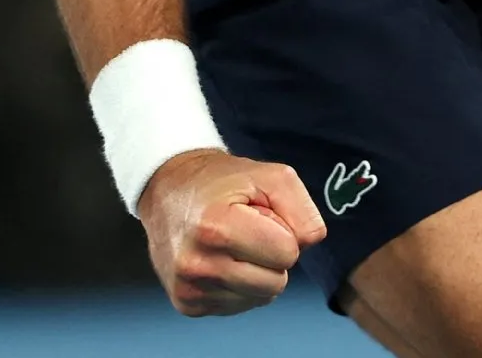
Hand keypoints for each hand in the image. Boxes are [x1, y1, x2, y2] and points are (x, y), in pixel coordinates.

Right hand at [137, 149, 326, 316]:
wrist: (170, 191)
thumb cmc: (224, 182)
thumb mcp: (272, 176)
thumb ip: (302, 208)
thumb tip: (311, 242)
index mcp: (216, 228)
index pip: (286, 253)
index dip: (286, 232)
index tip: (264, 216)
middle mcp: (197, 265)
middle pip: (276, 283)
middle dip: (274, 256)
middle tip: (252, 230)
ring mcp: (189, 289)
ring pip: (260, 297)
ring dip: (259, 272)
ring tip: (237, 243)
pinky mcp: (187, 304)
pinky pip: (240, 305)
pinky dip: (241, 284)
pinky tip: (225, 258)